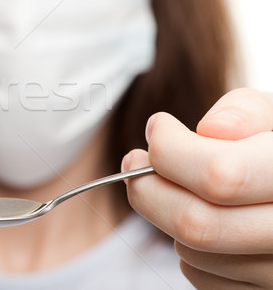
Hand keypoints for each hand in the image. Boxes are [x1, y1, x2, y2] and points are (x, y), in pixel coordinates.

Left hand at [123, 88, 272, 288]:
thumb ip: (250, 112)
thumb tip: (210, 129)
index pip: (220, 176)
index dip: (171, 149)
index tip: (158, 127)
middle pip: (196, 224)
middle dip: (149, 186)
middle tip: (136, 160)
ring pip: (191, 251)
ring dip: (170, 213)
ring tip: (186, 185)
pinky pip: (200, 275)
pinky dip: (189, 244)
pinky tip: (207, 216)